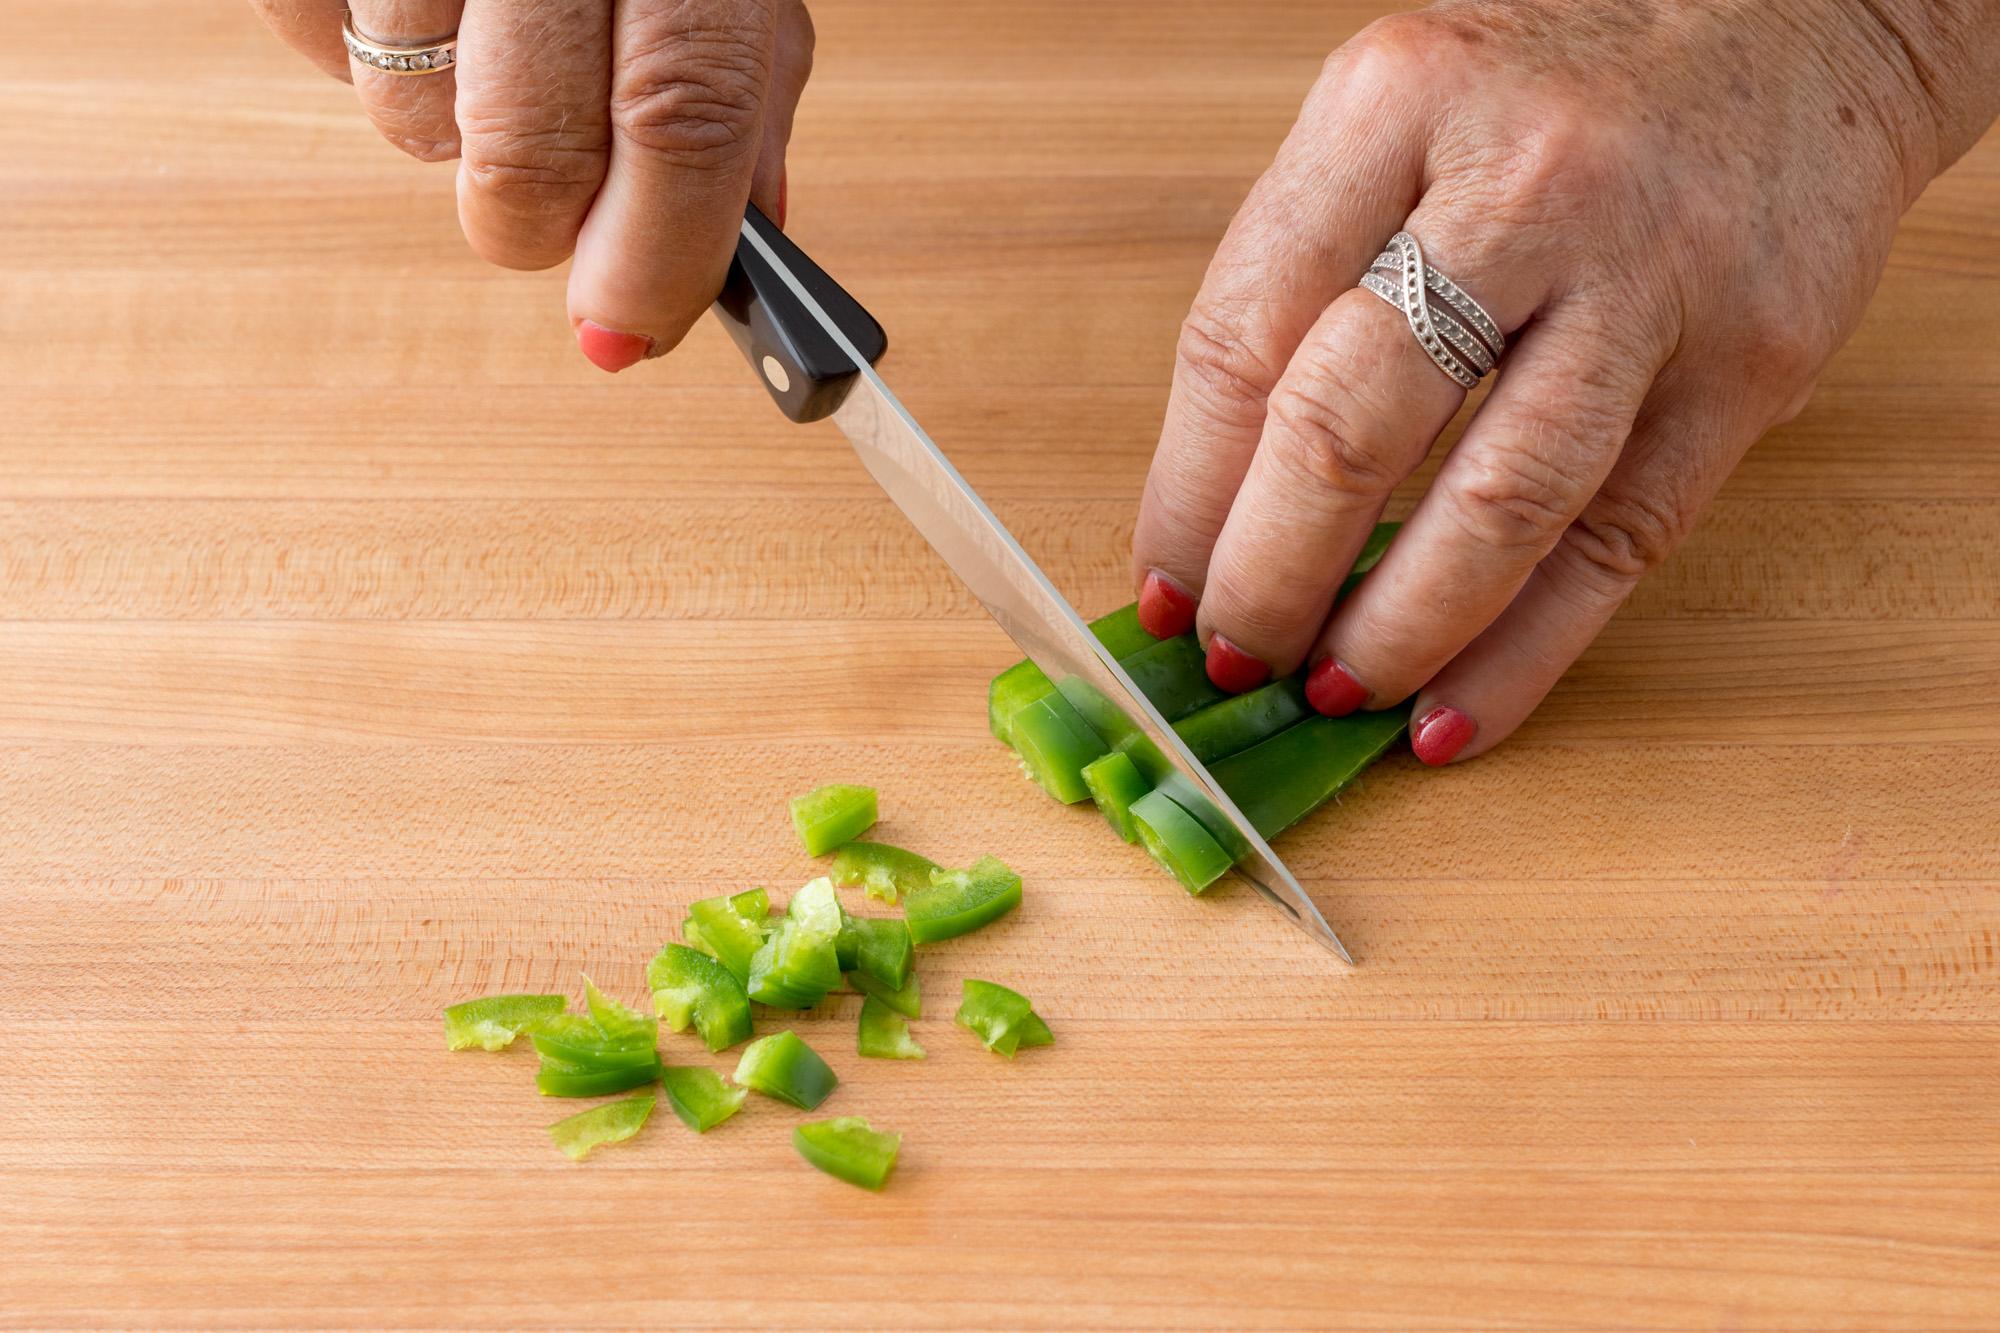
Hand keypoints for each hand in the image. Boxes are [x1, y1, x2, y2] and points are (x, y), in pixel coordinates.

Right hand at [250, 0, 813, 371]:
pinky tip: (422, 4)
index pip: (685, 115)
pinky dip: (362, 62)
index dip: (656, 255)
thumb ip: (742, 101)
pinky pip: (315, 46)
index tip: (626, 336)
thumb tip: (733, 254)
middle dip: (540, 232)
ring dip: (452, 138)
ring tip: (490, 48)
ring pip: (410, 121)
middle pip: (529, 151)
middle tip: (555, 218)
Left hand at [1131, 0, 1998, 763]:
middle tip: (1237, 654)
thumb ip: (1307, 278)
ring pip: (1498, 502)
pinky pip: (1616, 546)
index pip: (1245, 331)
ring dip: (1395, 629)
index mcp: (1396, 103)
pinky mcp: (1749, 364)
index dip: (1188, 489)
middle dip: (1271, 572)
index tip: (1164, 585)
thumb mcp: (1398, 122)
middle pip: (1353, 421)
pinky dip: (1524, 655)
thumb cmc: (1550, 95)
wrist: (1794, 24)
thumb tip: (1213, 504)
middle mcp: (1525, 182)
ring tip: (1333, 695)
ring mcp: (1651, 275)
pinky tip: (1453, 717)